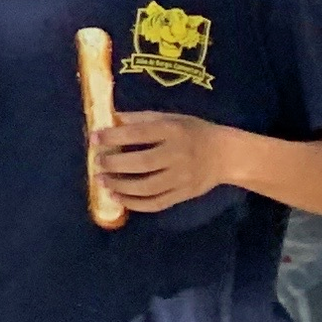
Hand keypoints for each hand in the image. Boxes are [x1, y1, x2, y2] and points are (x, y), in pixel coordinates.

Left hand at [98, 111, 241, 212]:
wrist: (227, 155)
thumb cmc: (193, 132)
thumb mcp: (170, 117)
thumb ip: (141, 119)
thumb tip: (111, 119)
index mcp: (173, 131)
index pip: (139, 134)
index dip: (114, 137)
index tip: (94, 138)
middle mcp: (178, 155)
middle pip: (142, 163)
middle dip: (114, 164)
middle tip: (97, 163)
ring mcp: (182, 178)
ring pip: (148, 187)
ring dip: (121, 187)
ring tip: (101, 182)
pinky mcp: (184, 195)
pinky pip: (157, 203)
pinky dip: (135, 204)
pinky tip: (118, 198)